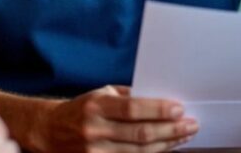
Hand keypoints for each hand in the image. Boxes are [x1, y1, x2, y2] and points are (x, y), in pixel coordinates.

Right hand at [38, 85, 198, 152]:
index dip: (158, 109)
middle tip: (191, 124)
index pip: (132, 109)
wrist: (50, 132)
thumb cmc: (82, 109)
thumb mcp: (101, 94)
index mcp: (96, 106)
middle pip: (139, 134)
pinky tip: (166, 149)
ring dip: (166, 145)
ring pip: (138, 152)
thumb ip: (127, 96)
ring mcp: (95, 152)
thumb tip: (160, 98)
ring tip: (184, 137)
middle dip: (170, 130)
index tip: (180, 108)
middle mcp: (94, 130)